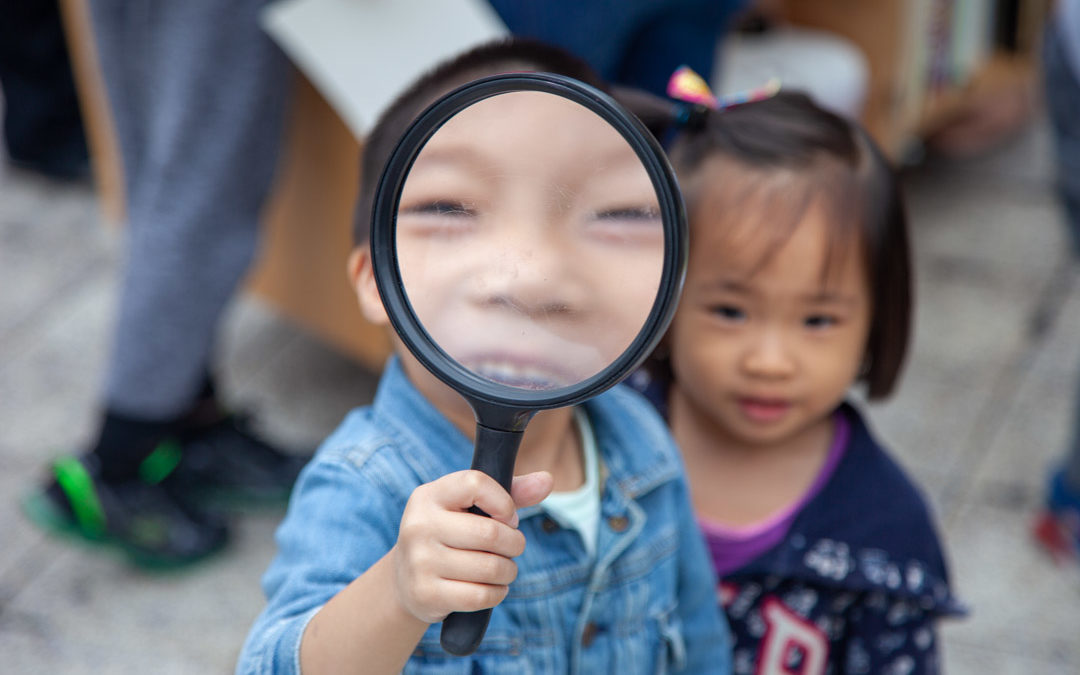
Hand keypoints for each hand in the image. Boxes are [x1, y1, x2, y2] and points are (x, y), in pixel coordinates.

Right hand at [391, 470, 552, 623]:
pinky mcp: (426, 594)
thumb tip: (547, 480)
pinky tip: (493, 588)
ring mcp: (419, 561)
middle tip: (513, 547)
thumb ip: (510, 492)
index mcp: (429, 496)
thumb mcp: (471, 507)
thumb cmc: (451, 533)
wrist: (405, 578)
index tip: (508, 517)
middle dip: (514, 543)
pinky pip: (481, 596)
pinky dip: (497, 593)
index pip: (476, 483)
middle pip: (490, 533)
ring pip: (490, 568)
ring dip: (508, 571)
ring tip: (504, 568)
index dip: (504, 502)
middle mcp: (418, 525)